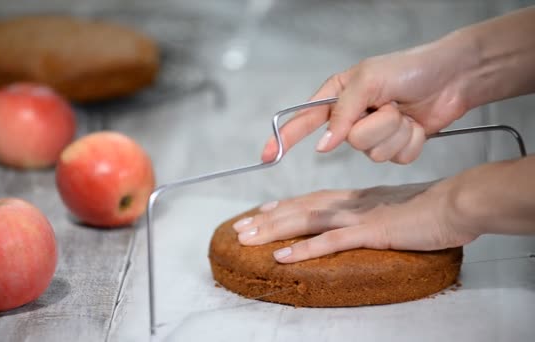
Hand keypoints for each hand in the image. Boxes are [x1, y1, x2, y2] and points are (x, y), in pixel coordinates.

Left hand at [232, 179, 477, 262]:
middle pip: (301, 208)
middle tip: (240, 227)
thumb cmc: (433, 208)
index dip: (284, 205)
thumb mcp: (396, 208)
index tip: (261, 211)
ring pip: (307, 221)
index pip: (312, 200)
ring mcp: (359, 217)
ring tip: (248, 238)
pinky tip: (283, 257)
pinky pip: (331, 242)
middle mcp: (351, 203)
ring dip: (274, 230)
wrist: (458, 203)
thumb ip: (375, 213)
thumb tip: (362, 223)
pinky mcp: (371, 231)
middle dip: (267, 219)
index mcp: (357, 198)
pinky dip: (304, 250)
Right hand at [262, 38, 472, 163]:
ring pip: (373, 153)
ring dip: (395, 132)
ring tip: (405, 112)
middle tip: (390, 106)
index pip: (304, 119)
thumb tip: (324, 144)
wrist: (453, 77)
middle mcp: (353, 116)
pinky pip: (395, 158)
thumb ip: (341, 113)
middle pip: (347, 142)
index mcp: (339, 95)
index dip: (286, 139)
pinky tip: (418, 124)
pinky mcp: (395, 146)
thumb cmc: (410, 68)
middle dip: (374, 126)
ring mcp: (375, 134)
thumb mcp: (368, 81)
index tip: (268, 155)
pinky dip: (410, 141)